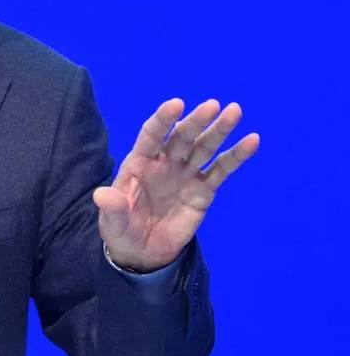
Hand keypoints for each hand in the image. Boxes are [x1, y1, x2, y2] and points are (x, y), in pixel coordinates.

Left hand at [93, 98, 258, 271]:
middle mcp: (165, 162)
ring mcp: (186, 174)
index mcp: (140, 162)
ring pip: (204, 147)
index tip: (176, 104)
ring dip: (219, 130)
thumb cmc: (122, 229)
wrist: (143, 251)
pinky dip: (236, 156)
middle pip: (182, 137)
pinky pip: (221, 170)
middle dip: (196, 121)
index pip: (152, 135)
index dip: (163, 119)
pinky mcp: (204, 190)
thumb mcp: (112, 222)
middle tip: (213, 105)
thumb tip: (102, 196)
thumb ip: (113, 208)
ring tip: (234, 111)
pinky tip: (252, 140)